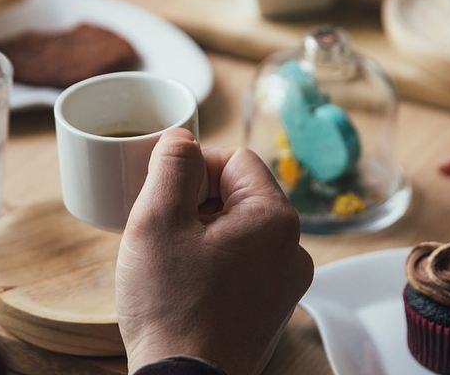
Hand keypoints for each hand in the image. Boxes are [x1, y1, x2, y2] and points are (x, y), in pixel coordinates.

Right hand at [117, 129, 313, 374]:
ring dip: (201, 236)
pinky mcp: (270, 312)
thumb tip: (181, 138)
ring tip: (169, 264)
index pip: (235, 159)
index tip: (163, 197)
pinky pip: (242, 267)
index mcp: (274, 218)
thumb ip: (171, 165)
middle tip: (161, 233)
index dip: (193, 169)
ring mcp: (285, 285)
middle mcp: (292, 250)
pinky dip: (212, 267)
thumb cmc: (171, 307)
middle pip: (238, 196)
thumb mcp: (157, 220)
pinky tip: (184, 289)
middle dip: (195, 204)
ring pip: (237, 233)